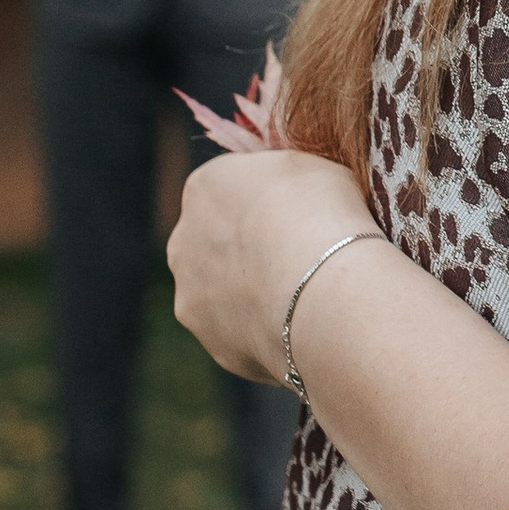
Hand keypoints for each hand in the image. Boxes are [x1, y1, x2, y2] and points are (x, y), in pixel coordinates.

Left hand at [169, 146, 376, 385]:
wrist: (323, 286)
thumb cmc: (324, 214)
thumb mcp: (310, 168)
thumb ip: (281, 180)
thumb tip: (285, 195)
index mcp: (204, 188)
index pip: (229, 192)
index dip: (268, 206)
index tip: (300, 218)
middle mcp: (183, 241)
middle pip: (215, 244)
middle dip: (247, 252)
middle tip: (297, 261)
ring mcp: (192, 296)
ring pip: (222, 293)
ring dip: (251, 295)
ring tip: (303, 301)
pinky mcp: (212, 342)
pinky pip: (241, 334)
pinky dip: (265, 332)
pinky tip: (300, 328)